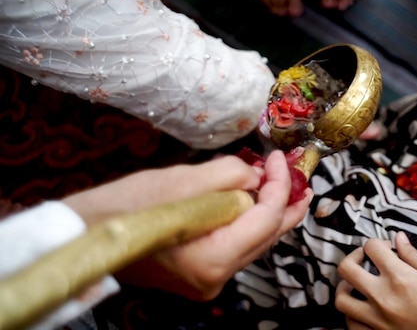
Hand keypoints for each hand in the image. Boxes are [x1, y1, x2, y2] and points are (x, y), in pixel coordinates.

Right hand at [63, 151, 312, 299]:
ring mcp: (208, 282)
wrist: (88, 233)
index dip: (279, 185)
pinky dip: (248, 224)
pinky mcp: (200, 276)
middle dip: (287, 203)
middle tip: (303, 180)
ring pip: (255, 243)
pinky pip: (237, 247)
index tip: (280, 159)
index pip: (265, 218)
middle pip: (267, 236)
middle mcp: (216, 279)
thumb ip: (231, 176)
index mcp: (212, 258)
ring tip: (286, 187)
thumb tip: (258, 176)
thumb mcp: (183, 180)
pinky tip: (256, 204)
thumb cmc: (127, 206)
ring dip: (271, 213)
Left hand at [335, 232, 416, 329]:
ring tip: (359, 284)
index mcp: (401, 278)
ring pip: (341, 300)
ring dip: (346, 287)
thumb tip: (399, 239)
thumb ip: (415, 256)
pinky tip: (364, 309)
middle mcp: (384, 299)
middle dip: (354, 257)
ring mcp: (379, 321)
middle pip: (346, 269)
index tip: (387, 247)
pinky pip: (352, 326)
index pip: (372, 247)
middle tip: (366, 258)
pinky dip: (352, 315)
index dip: (378, 242)